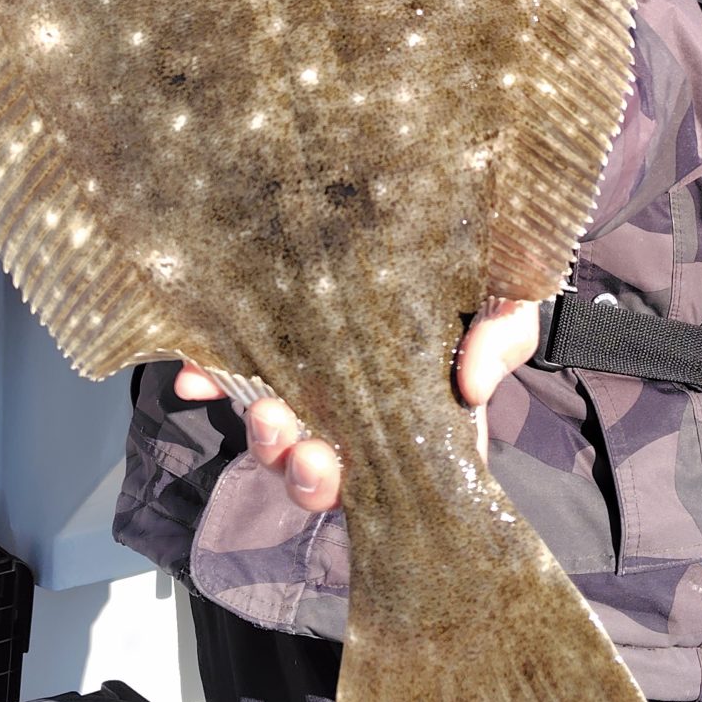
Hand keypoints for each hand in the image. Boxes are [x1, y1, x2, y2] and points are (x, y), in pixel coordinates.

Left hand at [174, 298, 539, 513]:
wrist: (447, 217)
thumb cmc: (480, 277)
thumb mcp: (506, 303)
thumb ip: (502, 339)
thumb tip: (473, 387)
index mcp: (418, 421)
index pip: (384, 474)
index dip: (351, 484)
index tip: (332, 468)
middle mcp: (358, 415)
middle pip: (322, 470)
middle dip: (303, 472)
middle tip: (303, 450)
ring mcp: (312, 383)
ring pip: (278, 435)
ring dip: (264, 434)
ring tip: (262, 409)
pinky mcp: (272, 344)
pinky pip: (233, 373)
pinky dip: (210, 379)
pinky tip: (195, 377)